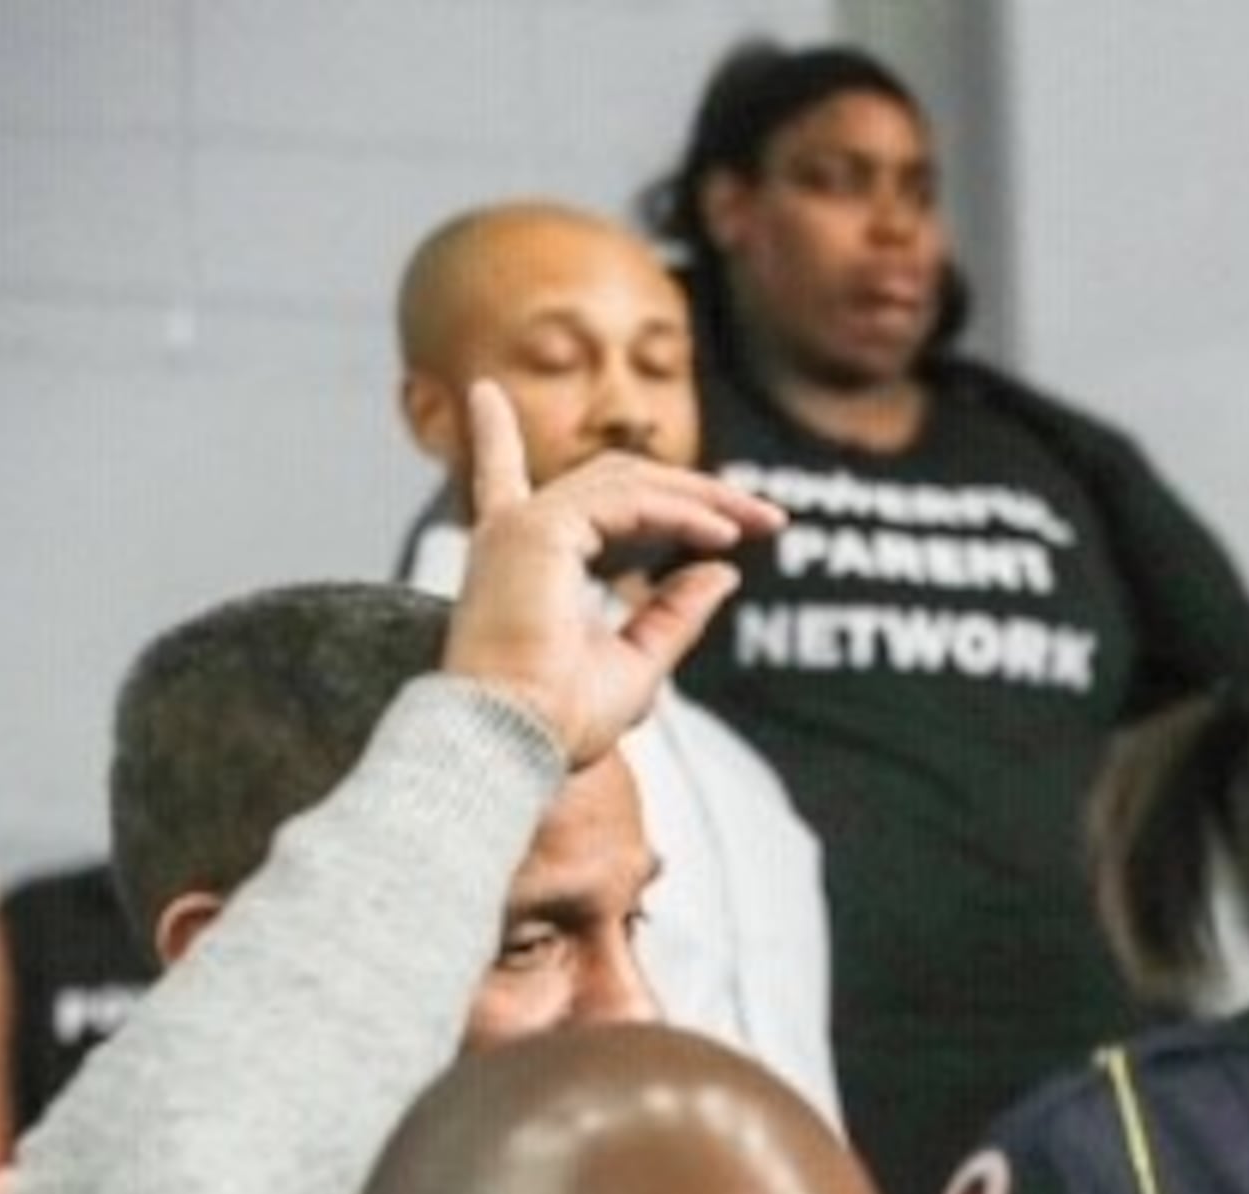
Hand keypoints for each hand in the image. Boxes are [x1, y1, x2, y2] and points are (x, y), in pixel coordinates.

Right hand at [437, 378, 787, 769]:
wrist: (516, 744)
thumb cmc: (561, 720)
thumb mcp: (638, 662)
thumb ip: (676, 613)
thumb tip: (723, 569)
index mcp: (520, 561)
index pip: (504, 479)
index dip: (495, 436)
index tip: (483, 393)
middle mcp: (513, 534)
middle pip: (613, 481)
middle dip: (691, 489)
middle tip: (764, 515)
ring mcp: (522, 526)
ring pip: (630, 482)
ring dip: (705, 498)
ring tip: (764, 521)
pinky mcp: (538, 530)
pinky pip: (630, 501)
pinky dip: (684, 513)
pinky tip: (728, 536)